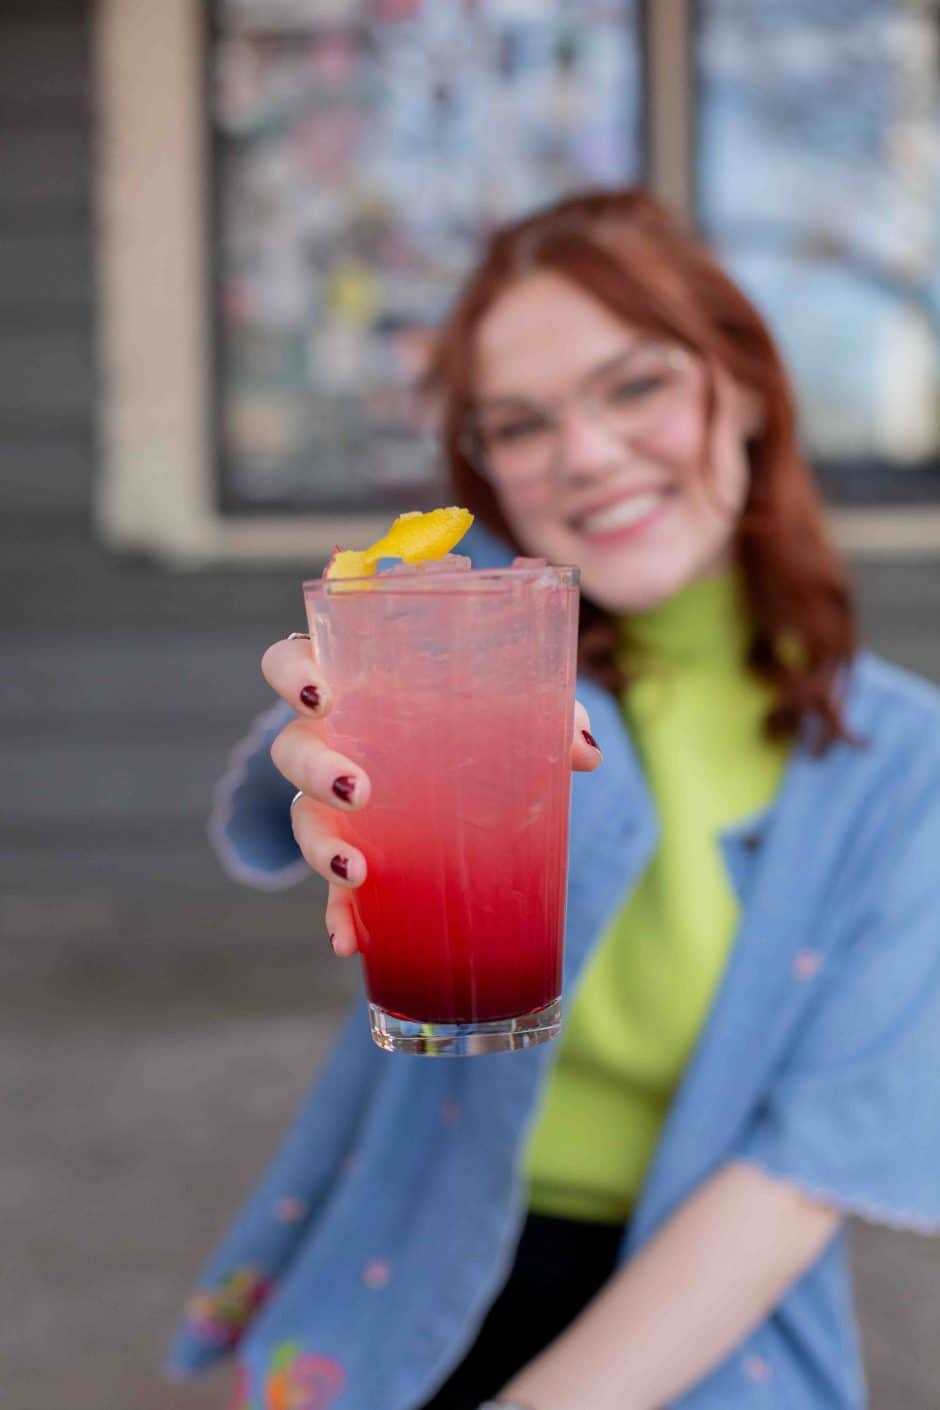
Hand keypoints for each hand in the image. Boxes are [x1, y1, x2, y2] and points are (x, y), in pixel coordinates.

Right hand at [261, 635, 602, 957]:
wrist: (479, 760)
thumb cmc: (481, 709)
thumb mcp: (516, 700)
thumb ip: (551, 712)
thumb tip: (585, 753)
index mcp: (353, 680)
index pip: (291, 661)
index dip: (290, 674)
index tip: (319, 694)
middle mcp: (330, 737)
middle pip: (290, 746)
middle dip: (313, 769)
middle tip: (359, 788)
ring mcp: (333, 798)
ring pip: (302, 817)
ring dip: (319, 846)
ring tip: (355, 870)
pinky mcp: (355, 849)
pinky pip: (333, 885)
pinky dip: (340, 914)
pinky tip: (350, 941)